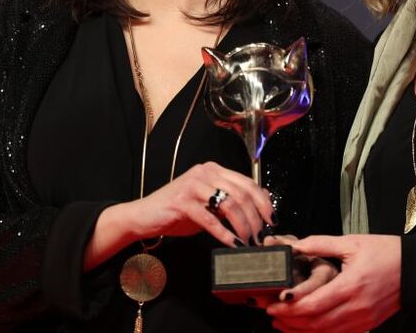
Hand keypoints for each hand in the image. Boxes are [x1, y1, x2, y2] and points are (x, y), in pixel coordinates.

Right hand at [87, 162, 274, 269]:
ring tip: (248, 243)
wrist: (144, 216)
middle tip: (260, 237)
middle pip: (241, 194)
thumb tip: (262, 202)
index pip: (247, 182)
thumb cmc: (178, 212)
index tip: (271, 220)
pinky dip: (224, 234)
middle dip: (255, 218)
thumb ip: (231, 201)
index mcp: (214, 170)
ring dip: (242, 227)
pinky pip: (210, 219)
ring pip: (229, 205)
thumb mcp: (209, 204)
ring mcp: (193, 185)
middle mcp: (205, 172)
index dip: (263, 202)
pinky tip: (232, 244)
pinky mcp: (182, 201)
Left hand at [265, 234, 399, 332]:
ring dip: (300, 330)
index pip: (312, 305)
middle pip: (314, 323)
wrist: (414, 270)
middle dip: (289, 321)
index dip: (288, 307)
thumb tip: (293, 246)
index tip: (272, 303)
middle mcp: (356, 308)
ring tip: (282, 323)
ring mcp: (362, 320)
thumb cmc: (385, 253)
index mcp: (351, 285)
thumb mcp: (352, 243)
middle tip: (270, 313)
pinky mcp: (366, 326)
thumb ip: (320, 244)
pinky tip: (305, 328)